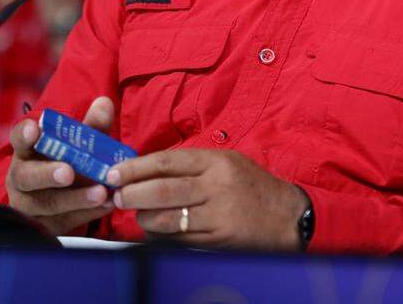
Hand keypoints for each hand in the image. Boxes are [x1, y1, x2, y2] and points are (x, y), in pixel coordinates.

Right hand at [4, 96, 115, 235]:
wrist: (64, 198)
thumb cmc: (68, 161)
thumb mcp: (79, 144)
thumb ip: (91, 126)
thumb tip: (105, 103)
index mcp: (27, 151)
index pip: (19, 139)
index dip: (24, 134)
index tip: (34, 130)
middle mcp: (22, 177)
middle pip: (27, 176)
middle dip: (48, 174)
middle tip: (68, 172)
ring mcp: (30, 204)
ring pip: (47, 203)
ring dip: (76, 198)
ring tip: (100, 192)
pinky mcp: (44, 225)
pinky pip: (63, 221)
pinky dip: (86, 213)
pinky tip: (106, 205)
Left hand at [109, 149, 308, 250]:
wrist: (287, 216)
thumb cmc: (252, 185)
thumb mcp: (228, 162)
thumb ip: (194, 164)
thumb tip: (150, 169)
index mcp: (217, 162)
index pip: (168, 162)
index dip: (137, 168)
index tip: (115, 173)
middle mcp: (217, 187)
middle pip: (164, 191)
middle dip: (133, 194)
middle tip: (118, 196)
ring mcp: (218, 215)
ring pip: (167, 218)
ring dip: (145, 218)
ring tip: (137, 215)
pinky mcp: (218, 240)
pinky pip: (180, 239)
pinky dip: (162, 236)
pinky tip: (156, 231)